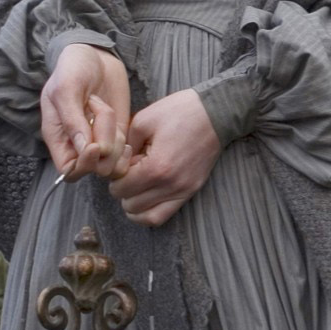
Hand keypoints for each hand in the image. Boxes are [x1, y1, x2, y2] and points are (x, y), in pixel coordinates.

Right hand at [39, 43, 131, 179]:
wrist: (94, 55)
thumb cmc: (73, 69)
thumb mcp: (66, 89)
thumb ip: (72, 119)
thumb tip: (83, 149)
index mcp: (59, 139)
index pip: (69, 172)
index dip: (84, 165)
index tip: (95, 145)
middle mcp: (78, 146)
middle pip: (95, 169)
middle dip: (104, 143)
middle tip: (98, 110)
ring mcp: (100, 143)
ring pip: (113, 163)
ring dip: (115, 139)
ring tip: (106, 111)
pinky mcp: (116, 137)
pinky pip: (125, 156)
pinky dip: (127, 144)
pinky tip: (121, 125)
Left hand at [112, 89, 221, 225]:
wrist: (215, 114)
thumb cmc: (179, 112)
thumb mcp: (142, 121)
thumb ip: (124, 145)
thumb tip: (118, 164)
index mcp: (156, 167)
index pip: (121, 188)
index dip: (114, 177)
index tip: (121, 164)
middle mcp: (170, 185)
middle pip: (130, 205)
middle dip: (123, 191)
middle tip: (128, 174)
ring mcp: (183, 191)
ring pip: (146, 217)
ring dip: (134, 204)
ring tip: (135, 187)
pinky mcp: (191, 191)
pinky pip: (164, 216)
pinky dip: (149, 213)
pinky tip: (145, 198)